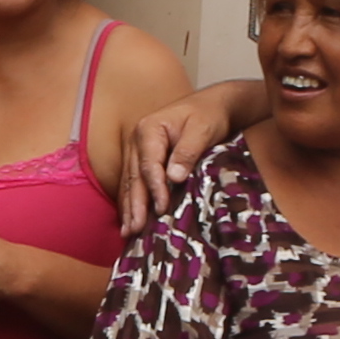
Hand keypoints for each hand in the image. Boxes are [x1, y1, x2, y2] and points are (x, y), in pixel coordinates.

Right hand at [109, 87, 256, 231]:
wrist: (211, 106)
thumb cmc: (208, 115)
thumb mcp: (203, 130)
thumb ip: (188, 151)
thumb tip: (174, 177)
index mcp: (149, 129)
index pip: (148, 164)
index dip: (154, 188)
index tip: (162, 208)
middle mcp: (137, 140)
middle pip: (134, 176)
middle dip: (134, 204)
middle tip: (136, 229)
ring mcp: (136, 151)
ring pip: (130, 183)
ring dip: (129, 208)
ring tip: (128, 232)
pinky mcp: (141, 160)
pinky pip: (133, 184)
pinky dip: (131, 203)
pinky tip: (130, 221)